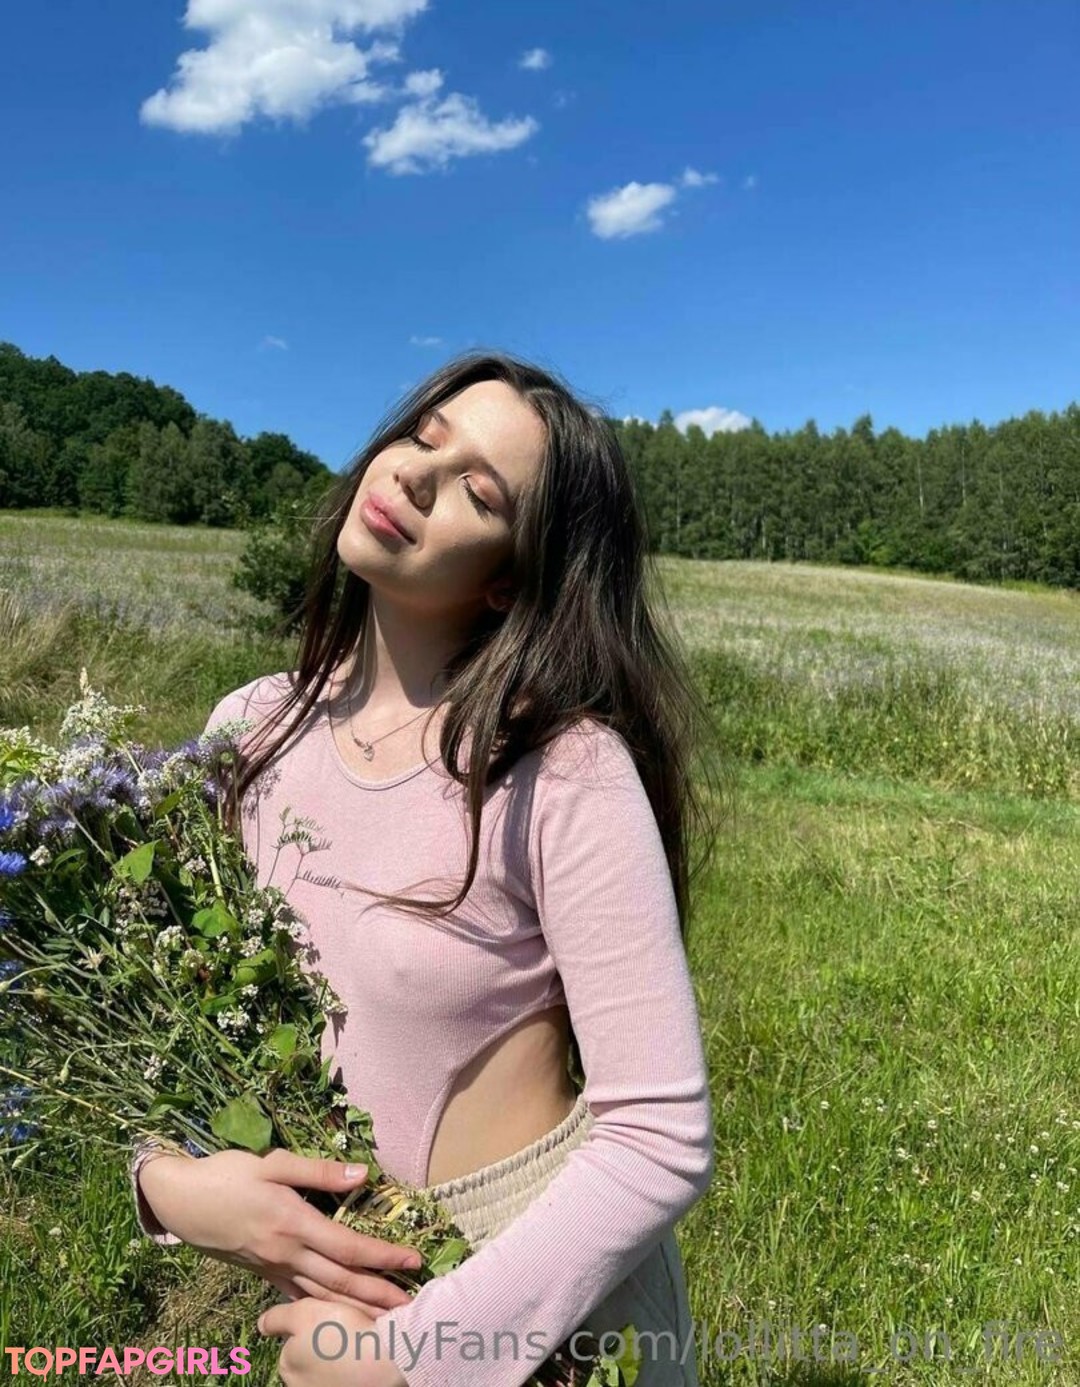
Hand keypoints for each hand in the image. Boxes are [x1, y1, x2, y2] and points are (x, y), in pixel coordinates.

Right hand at [137, 1147, 422, 1317]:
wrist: (180, 1201)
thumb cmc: (228, 1175)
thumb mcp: (273, 1163)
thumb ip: (319, 1171)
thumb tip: (363, 1174)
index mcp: (293, 1223)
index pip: (348, 1247)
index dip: (383, 1256)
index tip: (414, 1261)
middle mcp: (286, 1253)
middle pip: (340, 1281)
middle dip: (377, 1293)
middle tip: (410, 1306)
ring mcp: (273, 1268)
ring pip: (320, 1295)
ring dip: (354, 1308)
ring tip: (383, 1318)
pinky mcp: (262, 1273)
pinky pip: (297, 1297)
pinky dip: (322, 1309)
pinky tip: (336, 1316)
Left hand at [258, 1299, 408, 1386]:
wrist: (386, 1357)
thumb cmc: (342, 1331)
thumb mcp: (304, 1312)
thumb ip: (278, 1318)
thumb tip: (261, 1326)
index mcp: (287, 1367)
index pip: (292, 1344)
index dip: (311, 1327)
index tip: (331, 1320)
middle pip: (309, 1359)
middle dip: (323, 1346)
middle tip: (346, 1329)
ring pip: (329, 1370)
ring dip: (339, 1357)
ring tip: (359, 1340)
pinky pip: (347, 1378)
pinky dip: (354, 1369)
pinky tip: (367, 1355)